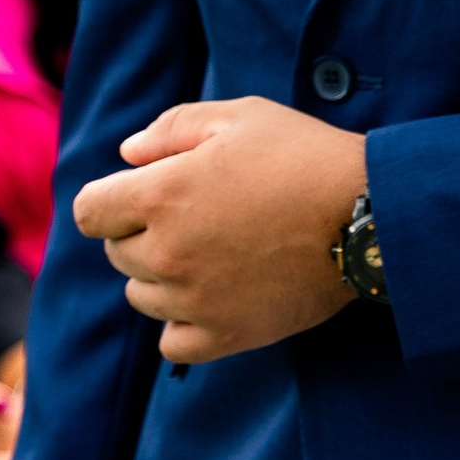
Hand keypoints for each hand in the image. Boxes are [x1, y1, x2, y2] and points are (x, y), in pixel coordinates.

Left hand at [75, 97, 365, 363]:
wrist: (370, 215)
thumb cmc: (305, 156)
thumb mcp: (240, 116)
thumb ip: (172, 128)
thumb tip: (127, 155)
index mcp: (162, 194)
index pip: (90, 211)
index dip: (111, 198)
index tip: (141, 193)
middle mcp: (167, 252)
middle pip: (117, 253)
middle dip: (142, 231)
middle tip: (196, 216)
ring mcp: (195, 300)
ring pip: (142, 296)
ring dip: (162, 276)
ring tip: (211, 254)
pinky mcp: (227, 335)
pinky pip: (172, 343)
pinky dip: (181, 325)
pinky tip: (207, 300)